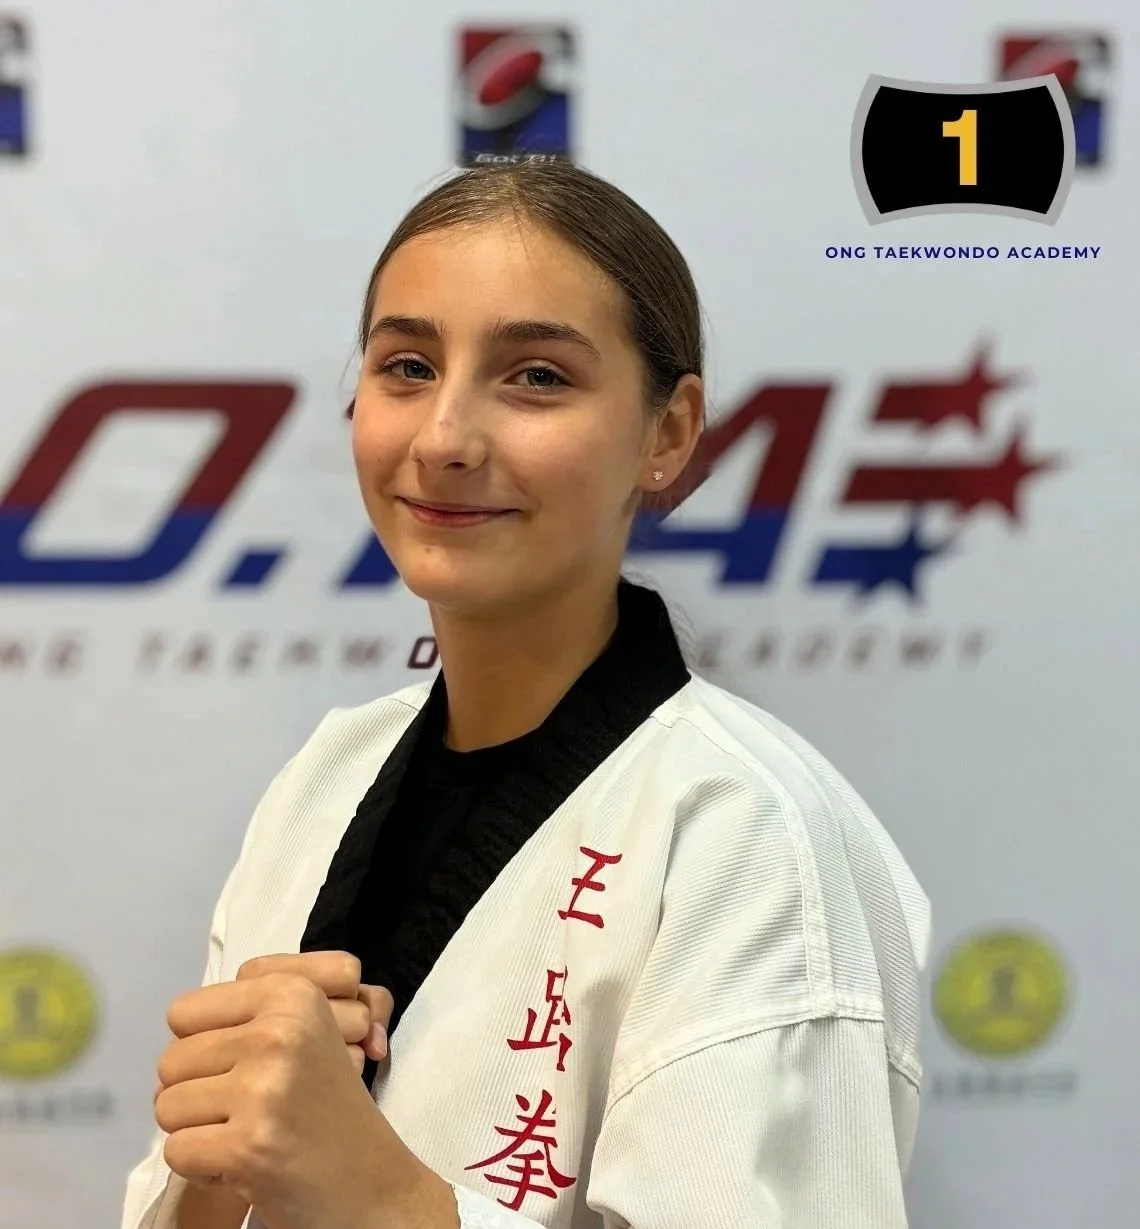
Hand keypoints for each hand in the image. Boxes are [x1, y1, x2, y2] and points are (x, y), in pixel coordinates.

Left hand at [154, 965, 452, 1228]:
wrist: (371, 1182)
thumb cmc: (326, 1107)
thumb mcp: (302, 1032)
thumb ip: (242, 1018)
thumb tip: (174, 1035)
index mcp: (291, 993)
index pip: (183, 1013)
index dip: (200, 1049)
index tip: (243, 1069)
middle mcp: (279, 1030)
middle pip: (170, 1061)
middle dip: (196, 1094)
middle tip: (248, 1111)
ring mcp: (264, 1087)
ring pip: (165, 1106)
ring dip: (199, 1131)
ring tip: (248, 1134)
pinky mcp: (249, 1143)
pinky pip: (177, 1151)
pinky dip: (203, 1168)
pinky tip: (245, 1163)